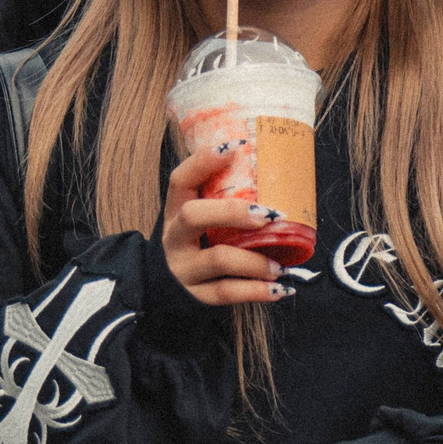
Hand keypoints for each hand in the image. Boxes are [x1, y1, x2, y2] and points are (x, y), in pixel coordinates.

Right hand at [162, 146, 290, 304]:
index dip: (204, 161)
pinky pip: (227, 293)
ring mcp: (183, 268)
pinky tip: (280, 290)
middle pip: (194, 215)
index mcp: (175, 212)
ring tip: (281, 266)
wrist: (161, 291)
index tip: (236, 147)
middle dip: (233, 212)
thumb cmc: (194, 247)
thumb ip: (222, 201)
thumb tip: (274, 175)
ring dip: (256, 261)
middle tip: (268, 216)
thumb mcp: (197, 222)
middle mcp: (175, 238)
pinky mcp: (195, 296)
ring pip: (218, 260)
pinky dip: (257, 292)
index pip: (180, 180)